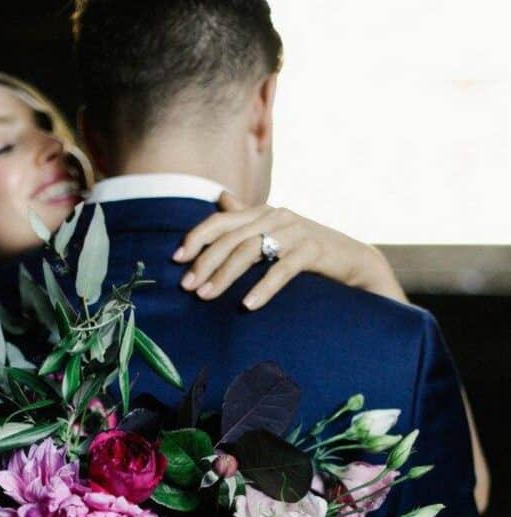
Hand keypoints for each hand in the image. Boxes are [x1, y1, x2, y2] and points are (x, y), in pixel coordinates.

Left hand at [173, 192, 406, 308]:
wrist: (354, 262)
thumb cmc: (308, 252)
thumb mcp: (274, 234)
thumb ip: (246, 218)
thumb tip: (219, 197)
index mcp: (263, 212)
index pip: (221, 221)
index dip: (196, 238)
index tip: (176, 260)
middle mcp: (277, 216)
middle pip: (231, 238)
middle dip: (205, 263)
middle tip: (187, 287)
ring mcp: (296, 231)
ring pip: (251, 251)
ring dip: (225, 275)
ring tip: (207, 296)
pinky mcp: (313, 250)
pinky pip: (282, 269)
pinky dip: (264, 288)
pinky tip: (248, 305)